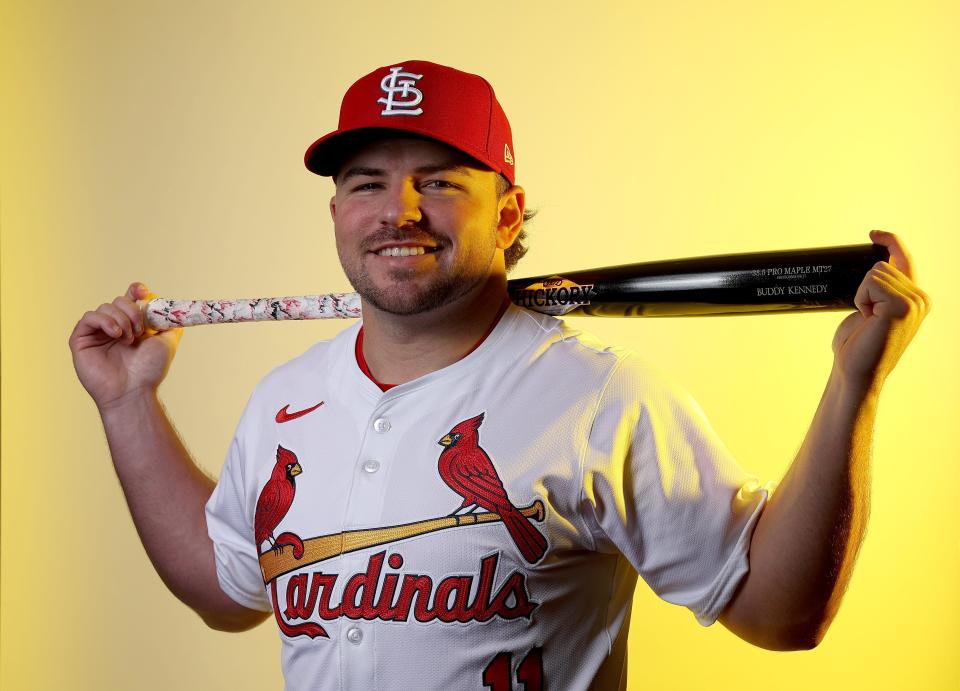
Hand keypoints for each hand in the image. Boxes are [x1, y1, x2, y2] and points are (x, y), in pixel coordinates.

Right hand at [69, 282, 182, 409]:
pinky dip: (105, 321)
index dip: (135, 290)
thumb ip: (169, 321)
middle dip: (132, 310)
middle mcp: (114, 327)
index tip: (143, 292)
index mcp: (132, 325)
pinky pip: (89, 317)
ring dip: (121, 319)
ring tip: (129, 338)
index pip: (130, 298)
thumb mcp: (167, 341)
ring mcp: (97, 333)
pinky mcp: (81, 340)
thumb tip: (170, 307)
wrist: (134, 391)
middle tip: (140, 329)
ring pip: (105, 307)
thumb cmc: (149, 371)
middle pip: (119, 300)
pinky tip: (116, 334)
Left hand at [831, 230, 930, 392]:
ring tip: (867, 321)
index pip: (905, 260)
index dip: (891, 242)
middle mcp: (920, 299)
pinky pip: (870, 283)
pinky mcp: (902, 307)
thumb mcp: (868, 310)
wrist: (854, 370)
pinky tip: (868, 320)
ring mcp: (914, 303)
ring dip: (861, 295)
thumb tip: (871, 270)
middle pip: (880, 265)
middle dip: (862, 289)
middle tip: (865, 318)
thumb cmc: (855, 345)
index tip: (873, 233)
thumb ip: (878, 292)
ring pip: (874, 272)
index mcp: (914, 299)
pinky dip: (861, 299)